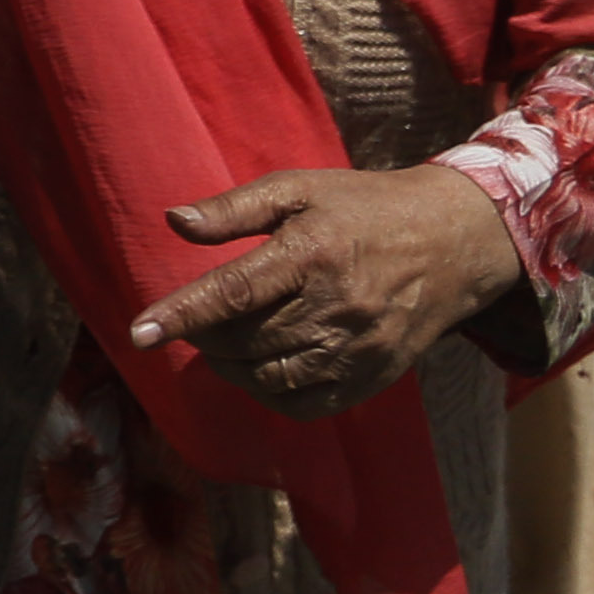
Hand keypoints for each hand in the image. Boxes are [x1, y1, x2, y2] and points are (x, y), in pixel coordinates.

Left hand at [132, 162, 520, 414]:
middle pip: (246, 341)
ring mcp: (360, 348)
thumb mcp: (298, 189)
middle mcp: (339, 307)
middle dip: (203, 336)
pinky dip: (270, 393)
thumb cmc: (363, 208)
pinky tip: (260, 367)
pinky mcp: (375, 376)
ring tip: (221, 342)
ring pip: (271, 378)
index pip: (235, 293)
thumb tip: (174, 223)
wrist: (455, 241)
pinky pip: (307, 404)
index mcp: (313, 254)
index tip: (138, 333)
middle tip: (190, 321)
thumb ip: (234, 208)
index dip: (182, 315)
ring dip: (231, 367)